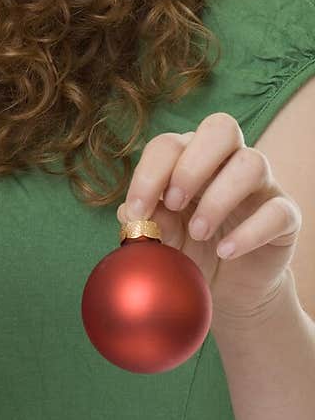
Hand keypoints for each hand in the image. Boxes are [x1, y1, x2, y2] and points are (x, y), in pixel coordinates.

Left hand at [116, 113, 300, 317]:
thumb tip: (132, 212)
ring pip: (253, 162)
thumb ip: (147, 222)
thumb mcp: (162, 239)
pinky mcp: (286, 215)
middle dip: (192, 165)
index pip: (170, 143)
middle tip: (174, 204)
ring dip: (219, 198)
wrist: (228, 291)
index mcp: (190, 158)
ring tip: (198, 232)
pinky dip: (249, 232)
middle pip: (221, 128)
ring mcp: (261, 185)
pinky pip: (278, 210)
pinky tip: (225, 252)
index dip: (150, 171)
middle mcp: (228, 162)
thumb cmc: (190, 252)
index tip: (138, 209)